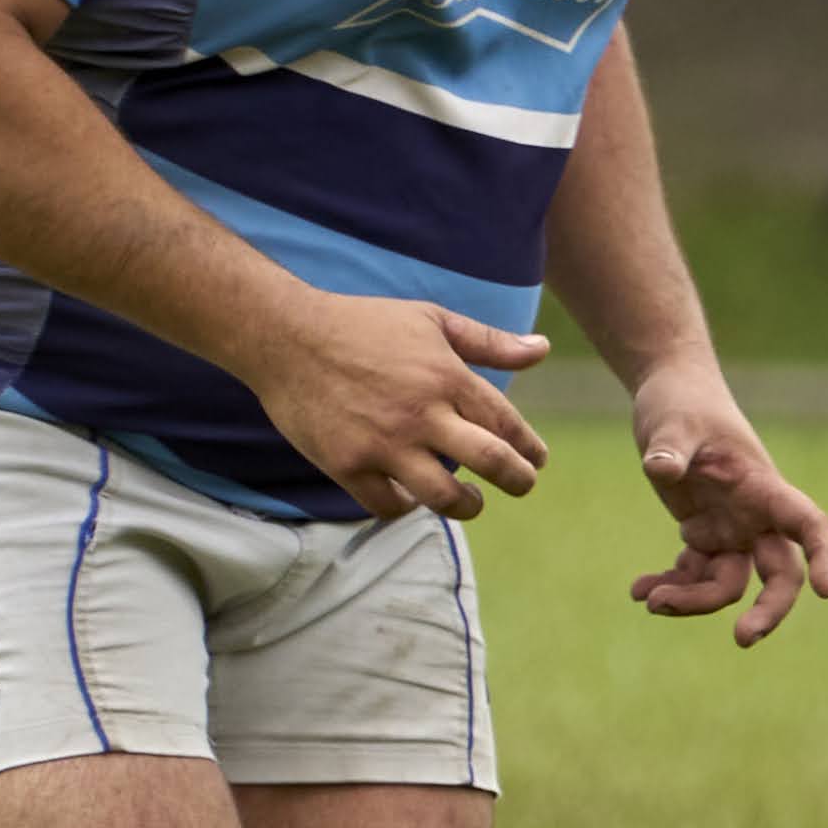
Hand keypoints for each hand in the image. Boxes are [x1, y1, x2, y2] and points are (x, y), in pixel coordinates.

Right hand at [245, 291, 552, 521]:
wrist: (284, 336)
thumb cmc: (362, 324)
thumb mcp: (431, 319)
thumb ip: (490, 341)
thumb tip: (542, 348)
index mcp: (446, 377)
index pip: (507, 424)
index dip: (529, 449)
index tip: (537, 459)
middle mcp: (421, 414)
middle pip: (491, 463)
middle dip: (518, 481)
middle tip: (523, 485)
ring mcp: (383, 443)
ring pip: (444, 497)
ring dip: (467, 507)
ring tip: (471, 503)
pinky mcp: (346, 464)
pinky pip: (388, 505)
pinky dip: (406, 508)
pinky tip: (413, 498)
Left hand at [622, 369, 827, 641]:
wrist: (670, 394)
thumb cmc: (681, 402)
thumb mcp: (672, 422)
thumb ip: (669, 447)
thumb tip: (660, 469)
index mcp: (763, 488)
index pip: (808, 525)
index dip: (823, 556)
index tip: (827, 591)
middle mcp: (755, 516)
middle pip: (779, 573)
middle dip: (767, 611)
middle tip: (743, 639)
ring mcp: (731, 529)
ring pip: (729, 584)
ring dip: (693, 600)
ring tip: (648, 599)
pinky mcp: (704, 534)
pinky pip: (695, 575)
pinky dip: (670, 586)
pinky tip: (639, 590)